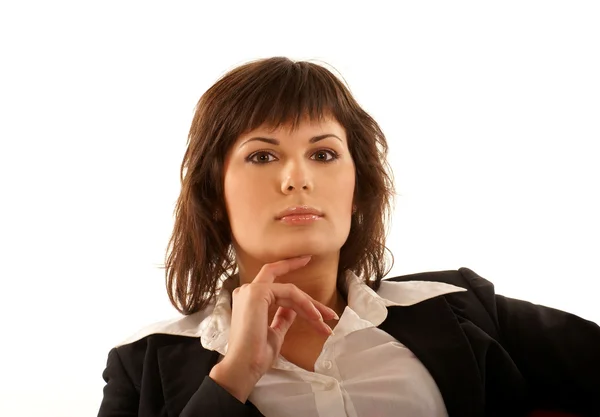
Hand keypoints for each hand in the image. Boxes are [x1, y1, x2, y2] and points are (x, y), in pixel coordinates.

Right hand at [209, 255, 336, 401]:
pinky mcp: (257, 293)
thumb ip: (283, 317)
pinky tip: (316, 317)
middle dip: (307, 289)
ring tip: (326, 320)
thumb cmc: (256, 355)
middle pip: (283, 282)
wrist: (243, 367)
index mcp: (248, 299)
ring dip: (311, 305)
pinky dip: (305, 305)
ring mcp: (250, 291)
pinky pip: (289, 294)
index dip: (288, 267)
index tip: (306, 261)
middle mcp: (247, 291)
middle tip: (328, 305)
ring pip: (290, 290)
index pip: (272, 279)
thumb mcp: (274, 332)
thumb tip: (294, 309)